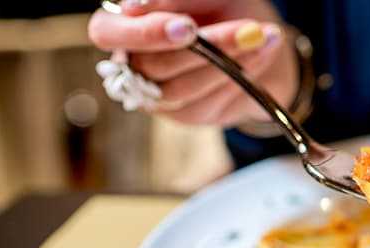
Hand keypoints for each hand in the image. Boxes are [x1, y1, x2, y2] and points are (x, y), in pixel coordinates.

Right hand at [88, 0, 297, 124]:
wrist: (262, 37)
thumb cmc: (227, 7)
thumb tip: (134, 6)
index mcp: (128, 26)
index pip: (107, 33)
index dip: (143, 33)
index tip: (187, 27)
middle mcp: (136, 64)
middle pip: (152, 65)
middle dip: (205, 46)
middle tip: (245, 29)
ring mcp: (160, 94)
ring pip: (181, 88)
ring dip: (227, 60)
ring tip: (260, 34)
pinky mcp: (189, 113)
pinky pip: (207, 102)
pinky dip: (240, 75)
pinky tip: (262, 52)